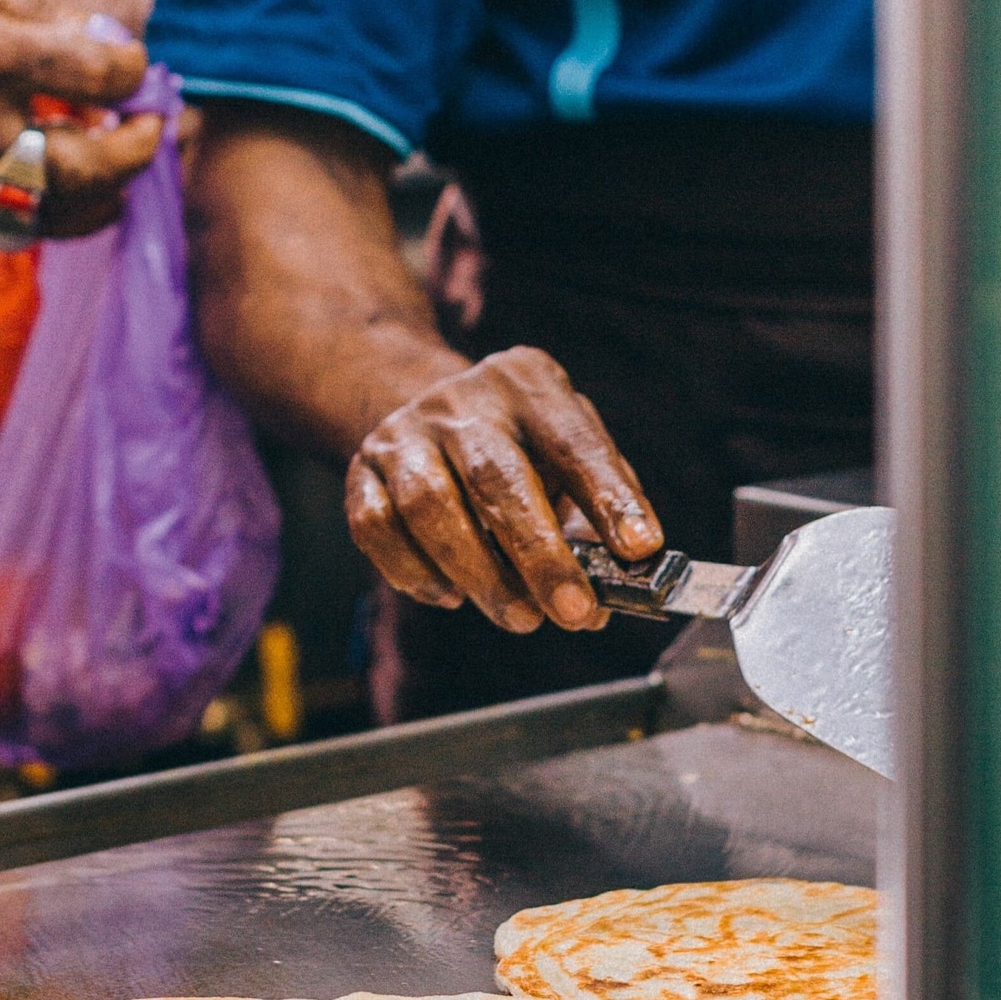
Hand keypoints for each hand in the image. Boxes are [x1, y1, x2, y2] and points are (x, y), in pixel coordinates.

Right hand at [0, 0, 160, 231]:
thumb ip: (43, 4)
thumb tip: (106, 40)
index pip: (90, 78)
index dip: (131, 68)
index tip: (130, 56)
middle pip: (78, 169)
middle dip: (134, 151)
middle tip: (151, 122)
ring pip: (50, 209)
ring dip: (103, 189)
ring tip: (119, 150)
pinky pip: (13, 215)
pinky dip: (59, 204)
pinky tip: (77, 169)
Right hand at [345, 346, 661, 634]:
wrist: (425, 404)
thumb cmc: (518, 445)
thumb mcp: (568, 449)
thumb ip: (597, 510)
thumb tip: (614, 588)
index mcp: (527, 383)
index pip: (573, 439)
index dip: (609, 496)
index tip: (640, 549)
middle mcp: (460, 400)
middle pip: (496, 476)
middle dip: (539, 554)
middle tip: (574, 613)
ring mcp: (403, 433)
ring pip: (430, 505)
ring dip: (479, 574)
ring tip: (520, 616)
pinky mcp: (360, 470)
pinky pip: (377, 528)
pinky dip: (416, 574)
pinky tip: (452, 594)